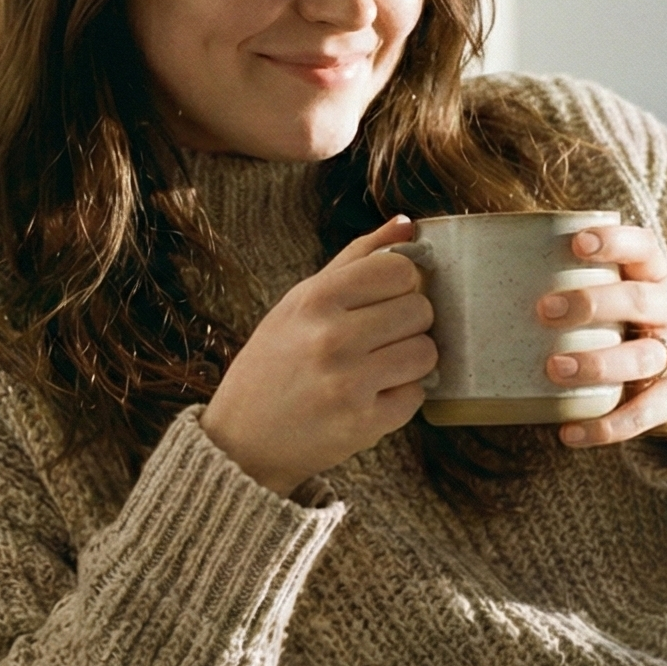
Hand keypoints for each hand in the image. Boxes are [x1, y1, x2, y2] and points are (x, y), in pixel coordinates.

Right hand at [200, 216, 436, 495]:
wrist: (240, 441)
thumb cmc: (271, 366)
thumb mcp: (296, 305)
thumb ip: (353, 261)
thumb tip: (408, 224)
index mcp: (313, 300)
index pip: (399, 269)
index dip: (400, 284)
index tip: (383, 300)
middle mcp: (331, 338)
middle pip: (420, 309)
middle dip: (406, 324)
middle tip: (376, 340)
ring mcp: (348, 382)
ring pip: (426, 352)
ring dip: (409, 361)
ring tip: (375, 369)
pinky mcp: (363, 423)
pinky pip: (417, 396)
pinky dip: (400, 397)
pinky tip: (369, 398)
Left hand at [539, 224, 666, 450]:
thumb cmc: (628, 328)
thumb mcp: (616, 300)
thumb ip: (567, 286)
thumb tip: (463, 278)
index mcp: (654, 279)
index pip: (643, 248)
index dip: (615, 242)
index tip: (576, 243)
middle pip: (639, 300)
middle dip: (592, 303)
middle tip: (544, 311)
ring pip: (641, 357)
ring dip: (596, 363)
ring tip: (554, 368)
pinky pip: (642, 413)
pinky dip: (605, 426)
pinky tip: (568, 432)